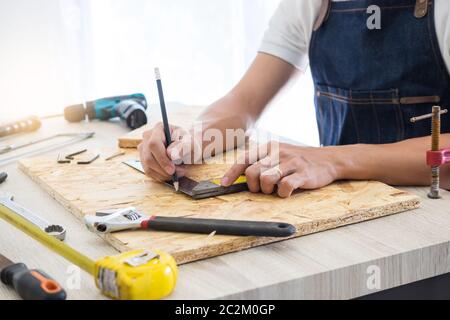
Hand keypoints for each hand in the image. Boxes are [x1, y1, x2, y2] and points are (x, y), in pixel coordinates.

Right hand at [138, 123, 199, 181]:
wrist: (187, 147)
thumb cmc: (190, 143)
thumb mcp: (191, 143)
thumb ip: (183, 147)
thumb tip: (171, 154)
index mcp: (159, 128)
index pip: (154, 144)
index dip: (162, 159)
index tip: (172, 170)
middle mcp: (148, 136)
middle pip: (148, 158)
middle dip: (163, 170)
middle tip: (177, 175)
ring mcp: (144, 148)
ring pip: (147, 166)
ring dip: (162, 174)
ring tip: (176, 174)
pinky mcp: (144, 158)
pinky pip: (148, 171)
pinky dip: (160, 176)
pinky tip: (170, 174)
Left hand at [221, 143, 342, 197]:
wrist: (328, 159)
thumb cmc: (297, 160)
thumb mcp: (278, 154)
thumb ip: (260, 162)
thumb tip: (239, 176)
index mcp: (269, 147)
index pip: (244, 159)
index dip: (232, 172)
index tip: (224, 184)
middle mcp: (278, 152)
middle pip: (252, 172)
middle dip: (252, 186)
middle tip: (261, 189)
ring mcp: (291, 163)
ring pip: (266, 179)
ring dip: (266, 190)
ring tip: (274, 190)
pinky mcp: (303, 174)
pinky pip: (285, 186)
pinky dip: (282, 194)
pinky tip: (286, 192)